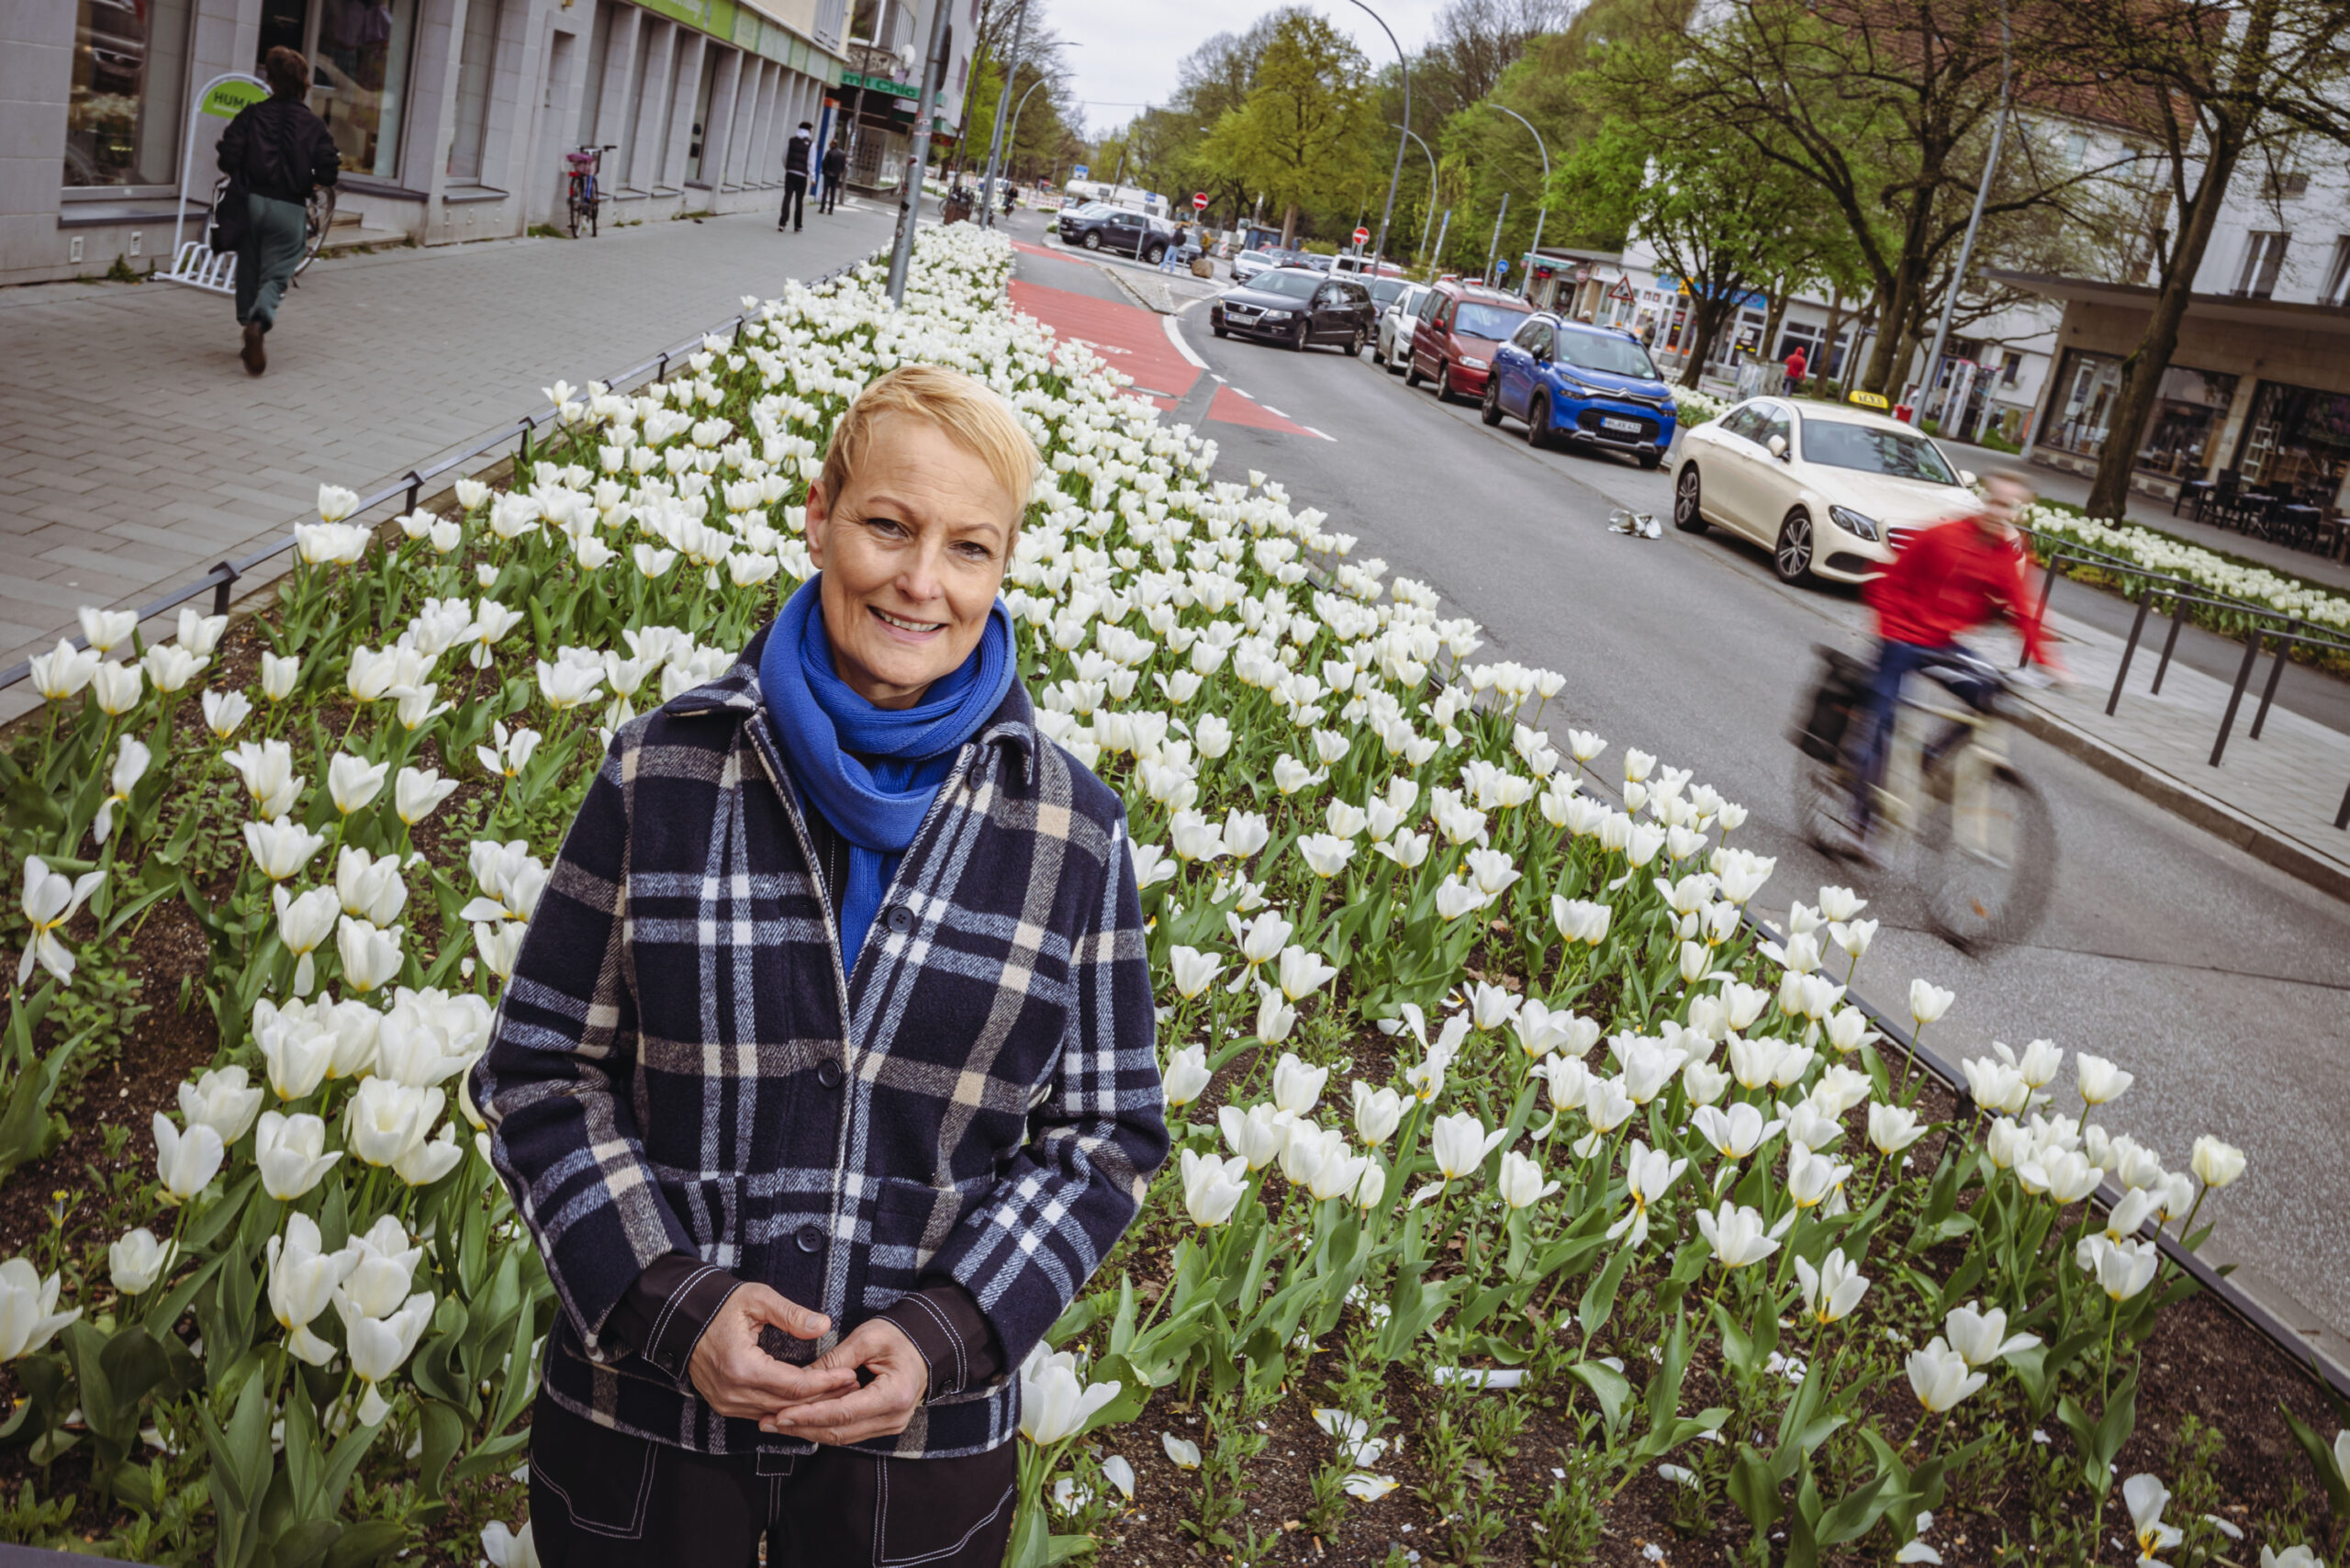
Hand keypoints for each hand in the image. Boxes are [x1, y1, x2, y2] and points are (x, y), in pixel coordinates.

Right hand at [686, 1283, 857, 1419]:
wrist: (681, 1318)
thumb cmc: (720, 1305)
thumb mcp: (756, 1300)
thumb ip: (791, 1314)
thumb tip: (823, 1324)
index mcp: (742, 1368)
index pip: (794, 1386)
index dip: (825, 1382)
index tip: (849, 1375)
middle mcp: (732, 1393)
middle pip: (789, 1405)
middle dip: (823, 1397)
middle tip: (851, 1386)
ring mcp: (726, 1403)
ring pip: (777, 1413)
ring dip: (807, 1405)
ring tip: (837, 1392)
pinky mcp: (724, 1405)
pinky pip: (761, 1412)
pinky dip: (786, 1408)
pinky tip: (807, 1398)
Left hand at [758, 1318, 927, 1445]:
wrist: (926, 1345)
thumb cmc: (899, 1336)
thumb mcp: (867, 1338)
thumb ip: (835, 1360)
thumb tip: (800, 1379)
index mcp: (893, 1395)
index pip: (843, 1413)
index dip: (810, 1415)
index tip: (781, 1413)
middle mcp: (894, 1418)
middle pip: (839, 1431)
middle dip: (801, 1427)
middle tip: (767, 1421)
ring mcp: (889, 1426)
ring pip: (840, 1437)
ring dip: (807, 1431)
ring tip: (775, 1423)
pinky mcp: (881, 1426)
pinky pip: (847, 1432)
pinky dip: (821, 1427)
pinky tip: (798, 1421)